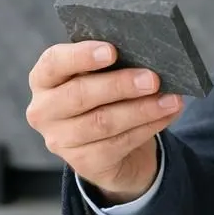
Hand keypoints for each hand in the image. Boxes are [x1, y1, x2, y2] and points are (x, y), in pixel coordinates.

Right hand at [25, 41, 182, 201]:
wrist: (109, 146)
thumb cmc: (105, 98)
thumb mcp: (101, 76)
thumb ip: (114, 65)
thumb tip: (149, 57)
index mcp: (44, 79)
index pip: (53, 62)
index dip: (81, 56)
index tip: (112, 51)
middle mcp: (44, 111)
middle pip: (79, 95)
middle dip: (120, 85)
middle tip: (152, 79)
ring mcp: (60, 140)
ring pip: (102, 122)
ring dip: (141, 110)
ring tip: (170, 99)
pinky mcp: (83, 163)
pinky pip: (118, 143)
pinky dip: (147, 128)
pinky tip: (166, 115)